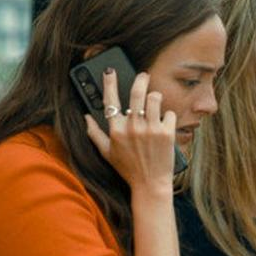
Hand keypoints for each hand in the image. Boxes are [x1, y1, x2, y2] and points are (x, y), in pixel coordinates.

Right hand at [82, 66, 176, 192]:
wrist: (150, 185)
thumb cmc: (128, 169)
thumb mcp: (106, 153)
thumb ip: (94, 134)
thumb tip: (86, 117)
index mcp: (116, 130)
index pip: (110, 101)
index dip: (109, 83)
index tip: (110, 71)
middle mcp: (132, 128)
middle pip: (136, 93)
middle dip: (141, 79)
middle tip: (143, 75)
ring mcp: (151, 130)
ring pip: (155, 98)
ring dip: (156, 96)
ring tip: (155, 99)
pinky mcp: (167, 134)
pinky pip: (169, 113)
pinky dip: (168, 115)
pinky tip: (165, 122)